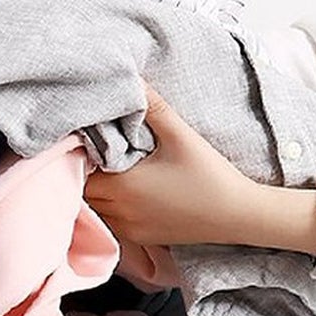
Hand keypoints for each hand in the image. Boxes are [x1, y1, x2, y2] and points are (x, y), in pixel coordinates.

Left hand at [84, 83, 315, 255]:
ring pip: (95, 210)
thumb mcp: (180, 136)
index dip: (79, 156)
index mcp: (122, 186)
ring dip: (96, 193)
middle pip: (82, 193)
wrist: (236, 215)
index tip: (87, 140)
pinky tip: (126, 193)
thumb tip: (133, 78)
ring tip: (108, 172)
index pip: (80, 172)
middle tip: (94, 152)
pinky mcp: (140, 238)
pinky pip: (111, 223)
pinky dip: (110, 209)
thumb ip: (153, 107)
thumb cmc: (209, 174)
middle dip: (84, 174)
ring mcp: (128, 228)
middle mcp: (119, 212)